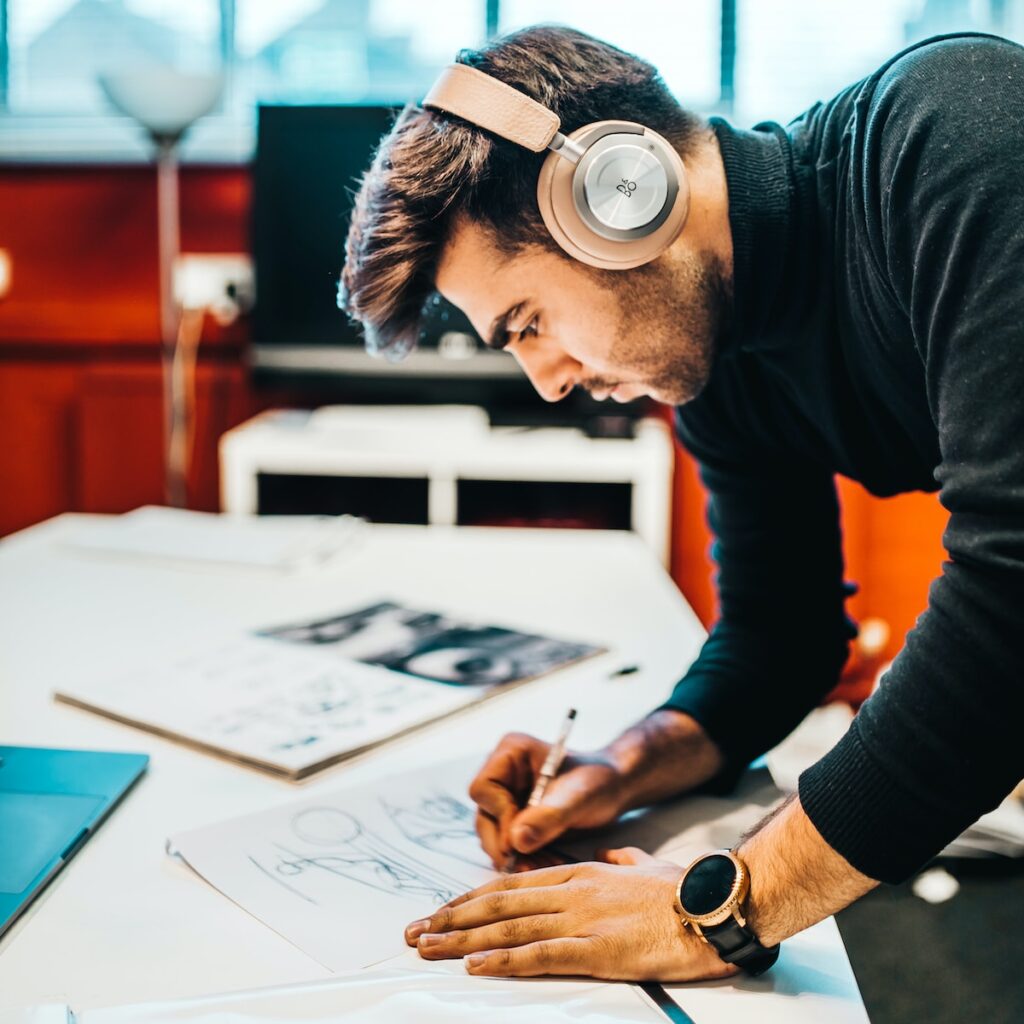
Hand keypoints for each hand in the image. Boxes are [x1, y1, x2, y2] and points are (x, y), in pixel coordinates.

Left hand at [404, 847, 738, 980]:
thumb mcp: (645, 865)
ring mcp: (581, 918)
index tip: (441, 910)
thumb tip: (613, 858)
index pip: (510, 884)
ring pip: (507, 926)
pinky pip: (539, 954)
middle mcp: (571, 891)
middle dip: (450, 918)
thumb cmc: (684, 888)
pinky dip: (502, 959)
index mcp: (579, 873)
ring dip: (461, 938)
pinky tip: (475, 964)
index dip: (470, 898)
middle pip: (497, 903)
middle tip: (414, 930)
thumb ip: (621, 861)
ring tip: (426, 946)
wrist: (714, 903)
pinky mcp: (596, 948)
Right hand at [468, 732, 627, 869]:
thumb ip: (548, 817)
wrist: (614, 790)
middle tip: (529, 866)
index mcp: (511, 753)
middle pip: (484, 816)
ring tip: (544, 867)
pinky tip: (545, 865)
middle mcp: (503, 774)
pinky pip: (508, 844)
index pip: (484, 788)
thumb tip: (516, 840)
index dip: (500, 816)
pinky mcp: (515, 819)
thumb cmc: (599, 781)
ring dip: (515, 857)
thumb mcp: (578, 797)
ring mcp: (507, 797)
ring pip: (493, 835)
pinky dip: (523, 859)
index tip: (523, 838)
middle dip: (505, 845)